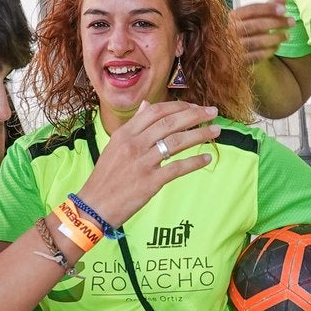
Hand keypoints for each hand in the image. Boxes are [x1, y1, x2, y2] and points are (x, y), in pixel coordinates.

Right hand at [74, 100, 218, 224]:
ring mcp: (142, 163)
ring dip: (200, 135)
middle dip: (195, 115)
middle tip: (213, 112)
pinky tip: (207, 158)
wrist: (95, 205)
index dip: (178, 106)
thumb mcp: (115, 146)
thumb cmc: (106, 177)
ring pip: (177, 142)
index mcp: (125, 133)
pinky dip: (195, 162)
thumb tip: (147, 105)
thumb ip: (133, 126)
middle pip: (170, 123)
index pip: (156, 111)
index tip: (195, 107)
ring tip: (216, 131)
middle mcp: (134, 144)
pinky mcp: (150, 182)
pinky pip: (178, 168)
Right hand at [231, 0, 292, 63]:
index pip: (252, 9)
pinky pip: (257, 55)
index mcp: (233, 16)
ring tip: (287, 35)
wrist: (234, 53)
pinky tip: (277, 46)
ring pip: (258, 41)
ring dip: (276, 38)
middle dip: (276, 23)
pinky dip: (270, 50)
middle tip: (292, 22)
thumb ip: (268, 7)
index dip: (269, 8)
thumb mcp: (256, 17)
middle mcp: (231, 31)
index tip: (284, 9)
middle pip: (256, 25)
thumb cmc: (247, 31)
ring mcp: (233, 46)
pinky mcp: (239, 61)